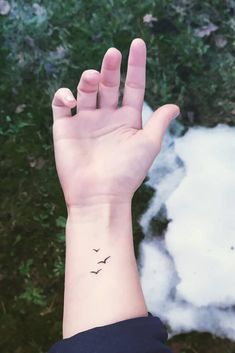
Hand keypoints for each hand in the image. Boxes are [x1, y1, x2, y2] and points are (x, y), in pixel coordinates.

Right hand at [51, 38, 179, 207]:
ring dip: (89, 79)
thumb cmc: (127, 173)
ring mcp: (85, 122)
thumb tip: (175, 106)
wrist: (99, 195)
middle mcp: (107, 117)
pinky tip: (72, 99)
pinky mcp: (65, 128)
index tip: (137, 43)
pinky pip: (60, 104)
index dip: (136, 65)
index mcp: (127, 119)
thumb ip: (159, 122)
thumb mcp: (148, 145)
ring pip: (86, 90)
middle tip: (113, 53)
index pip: (134, 86)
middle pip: (110, 84)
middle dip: (112, 67)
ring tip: (95, 77)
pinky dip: (64, 96)